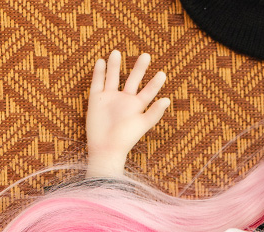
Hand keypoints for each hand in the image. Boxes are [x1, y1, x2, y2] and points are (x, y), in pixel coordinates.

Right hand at [85, 50, 169, 178]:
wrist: (106, 148)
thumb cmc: (126, 138)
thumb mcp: (142, 125)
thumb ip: (154, 113)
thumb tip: (167, 99)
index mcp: (136, 106)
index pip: (148, 91)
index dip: (155, 83)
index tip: (162, 73)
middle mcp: (124, 100)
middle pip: (132, 80)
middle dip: (139, 68)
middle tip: (146, 55)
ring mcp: (109, 98)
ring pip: (113, 77)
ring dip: (115, 65)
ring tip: (117, 52)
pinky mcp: (96, 99)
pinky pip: (97, 82)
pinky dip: (99, 72)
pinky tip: (101, 61)